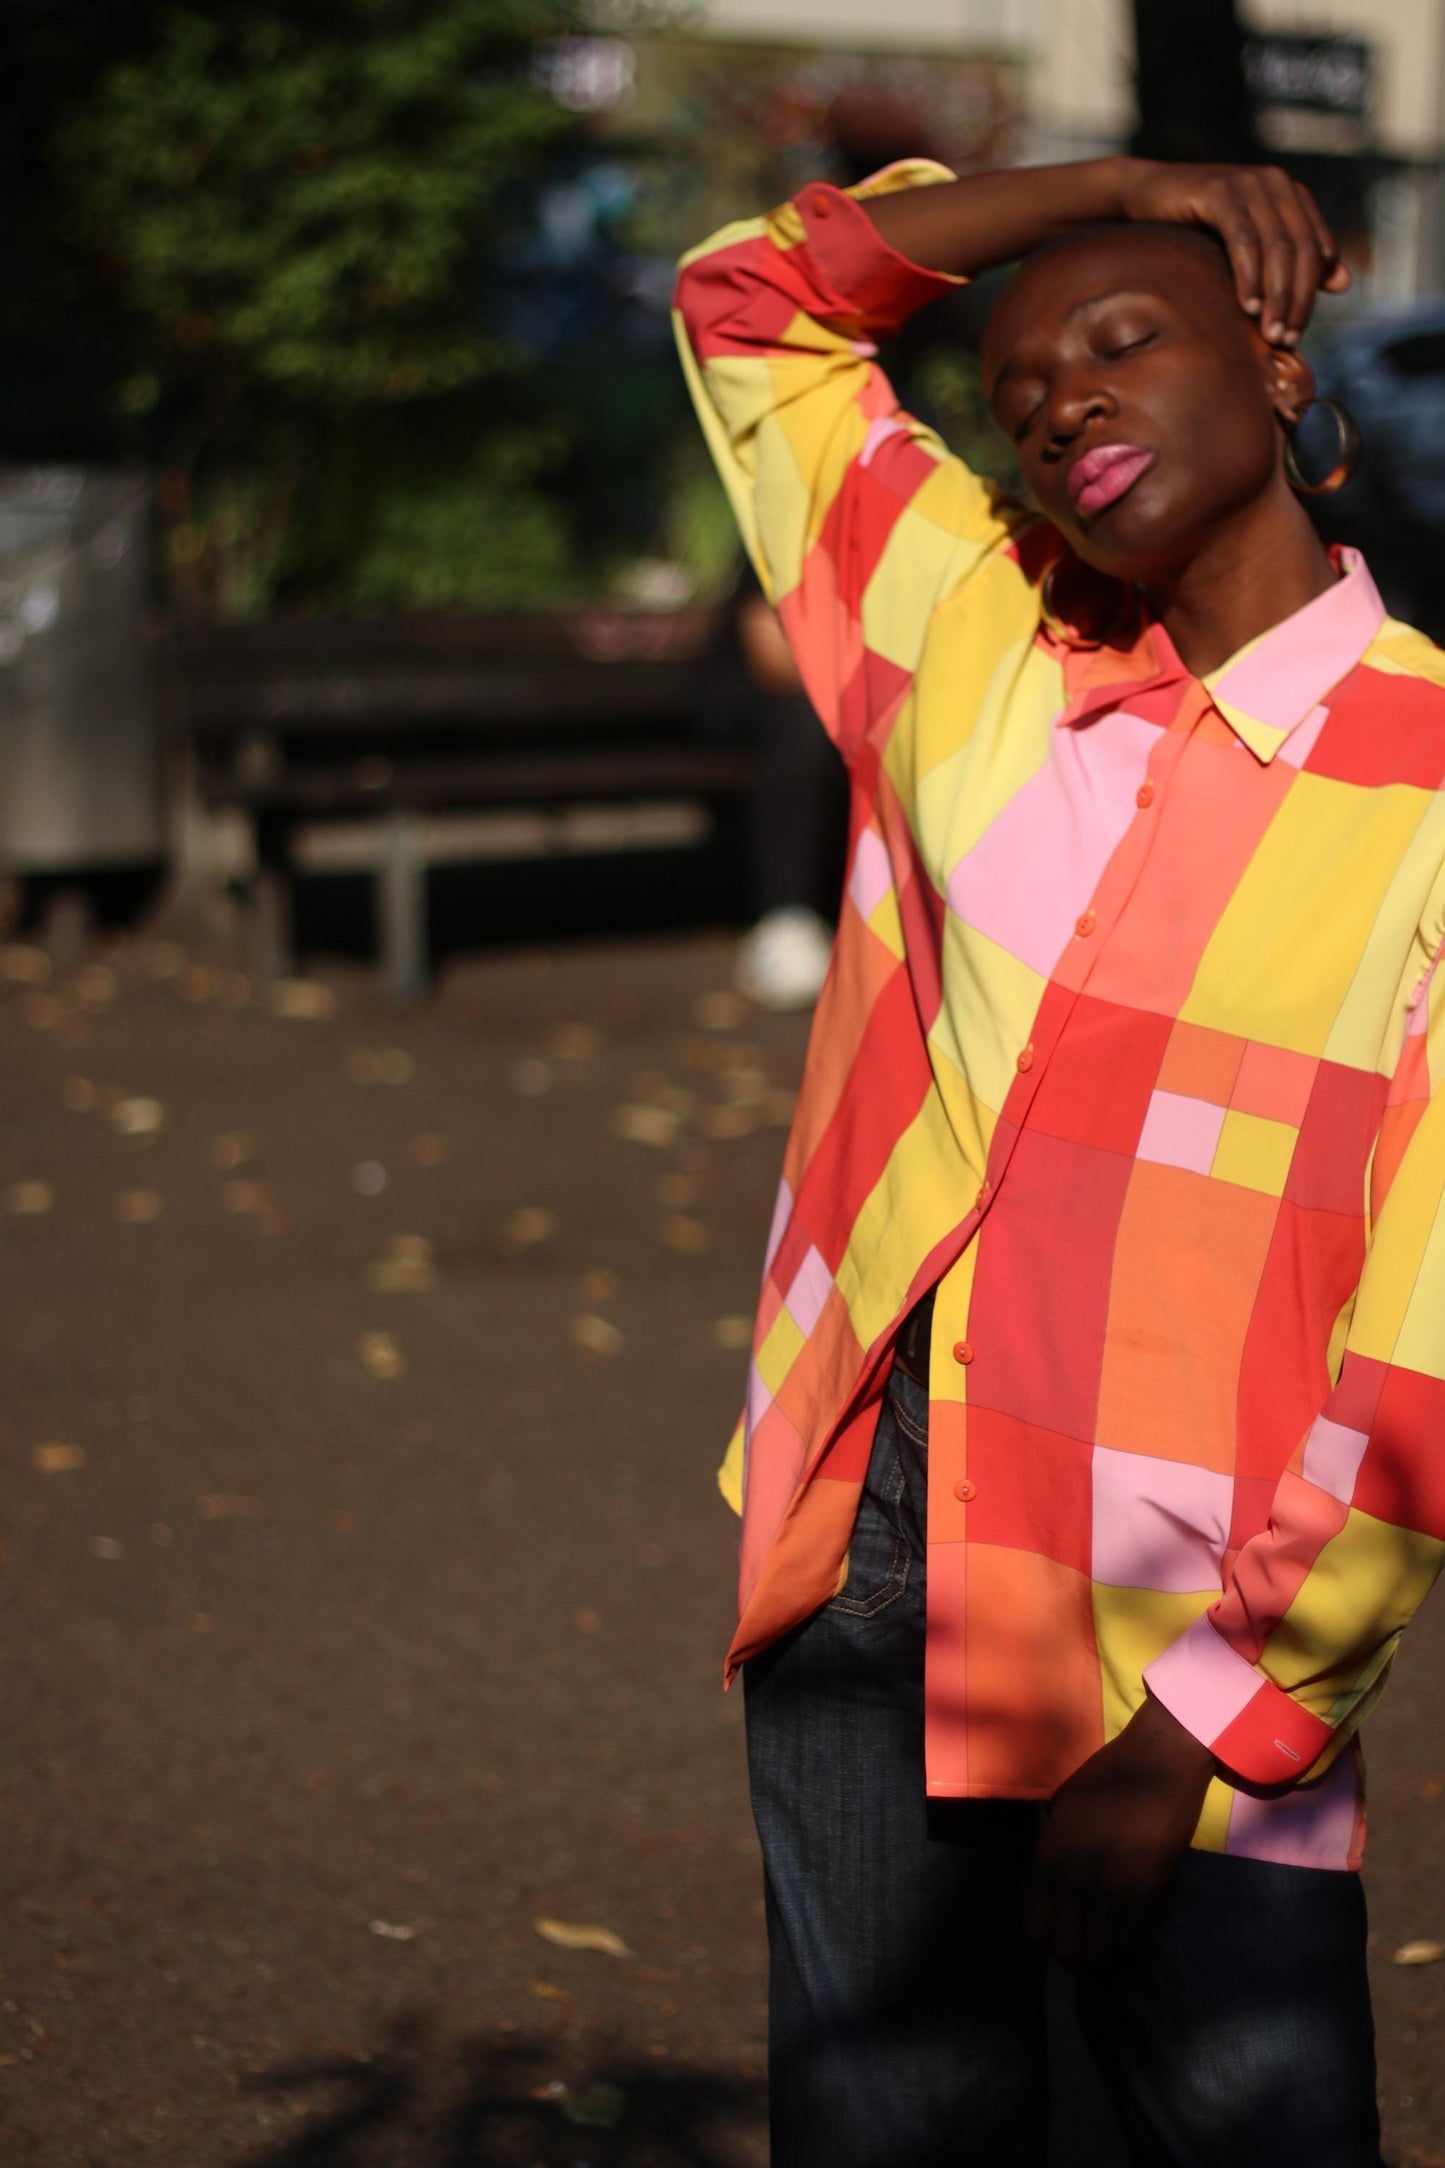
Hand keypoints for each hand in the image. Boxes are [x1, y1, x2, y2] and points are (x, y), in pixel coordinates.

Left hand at [1025, 1694, 1215, 1967]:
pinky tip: (1127, 1924)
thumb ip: (1055, 1847)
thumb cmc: (1108, 1775)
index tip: (1056, 1922)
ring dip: (1099, 1948)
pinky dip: (1127, 1940)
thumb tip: (1052, 1879)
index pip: (1034, 1925)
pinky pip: (1130, 1941)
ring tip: (1105, 1932)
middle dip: (1071, 1947)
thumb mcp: (1064, 1806)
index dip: (1044, 1930)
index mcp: (1049, 1856)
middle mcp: (1075, 1880)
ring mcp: (1111, 1889)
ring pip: (1097, 1953)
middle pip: (1064, 1948)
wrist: (1159, 1762)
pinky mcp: (1147, 1893)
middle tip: (1082, 1932)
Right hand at [1118, 159, 1350, 347]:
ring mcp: (1249, 183)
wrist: (1145, 195)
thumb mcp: (1252, 243)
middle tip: (1284, 340)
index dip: (1311, 295)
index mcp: (1291, 194)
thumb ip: (1295, 259)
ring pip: (1276, 247)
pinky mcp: (1220, 190)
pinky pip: (1243, 239)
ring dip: (1276, 295)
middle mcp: (1276, 183)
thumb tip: (1345, 282)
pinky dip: (1249, 275)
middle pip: (1301, 250)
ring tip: (1269, 333)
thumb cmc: (1195, 226)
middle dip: (1296, 300)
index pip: (1318, 249)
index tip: (1296, 335)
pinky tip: (1248, 306)